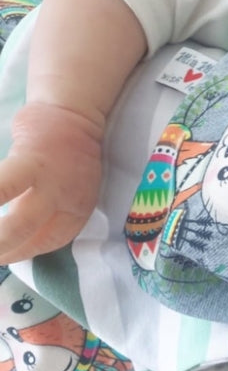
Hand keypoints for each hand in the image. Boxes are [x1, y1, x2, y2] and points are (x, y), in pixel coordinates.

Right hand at [0, 102, 102, 263]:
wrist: (73, 113)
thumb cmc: (63, 157)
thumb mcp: (68, 191)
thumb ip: (47, 214)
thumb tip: (14, 241)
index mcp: (76, 210)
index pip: (49, 241)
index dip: (20, 253)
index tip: (0, 257)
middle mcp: (67, 199)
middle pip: (33, 236)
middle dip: (3, 250)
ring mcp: (51, 180)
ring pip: (19, 220)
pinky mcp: (31, 158)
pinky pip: (3, 186)